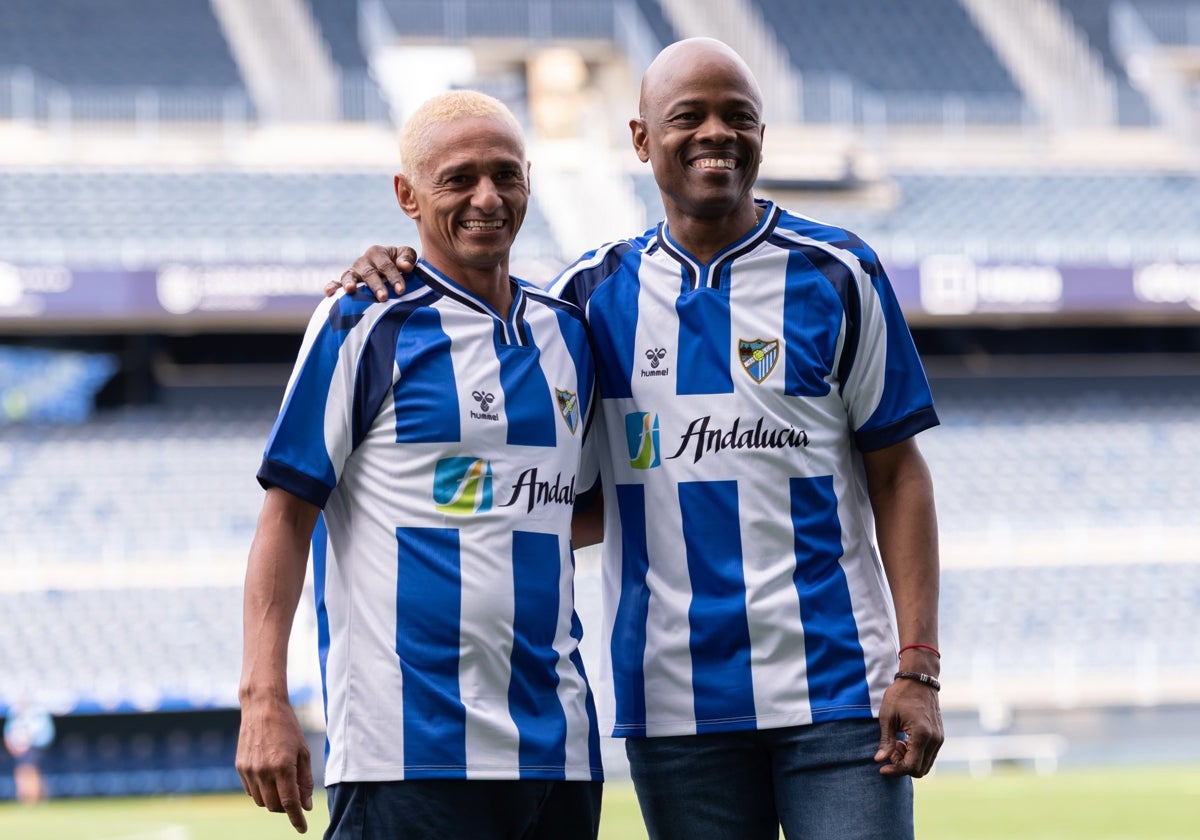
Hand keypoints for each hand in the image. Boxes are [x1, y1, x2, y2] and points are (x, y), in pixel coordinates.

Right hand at [236, 696, 314, 832]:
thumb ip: (305, 780)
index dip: (296, 819)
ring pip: (261, 801)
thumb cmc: (288, 728)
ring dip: (273, 801)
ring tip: (283, 785)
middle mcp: (264, 771)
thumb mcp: (303, 752)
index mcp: (283, 766)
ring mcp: (249, 770)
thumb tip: (305, 805)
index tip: (302, 829)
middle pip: (274, 806)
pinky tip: (269, 778)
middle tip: (295, 799)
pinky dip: (261, 791)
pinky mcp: (240, 767)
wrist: (262, 707)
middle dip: (286, 808)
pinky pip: (251, 791)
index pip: (289, 803)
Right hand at [324, 245, 417, 300]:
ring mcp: (353, 272)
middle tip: (383, 297)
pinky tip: (329, 293)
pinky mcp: (346, 282)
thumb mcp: (406, 256)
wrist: (388, 270)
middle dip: (376, 285)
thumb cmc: (399, 263)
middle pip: (369, 273)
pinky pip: (336, 283)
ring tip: (350, 290)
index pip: (386, 265)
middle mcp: (363, 261)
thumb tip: (405, 266)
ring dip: (350, 283)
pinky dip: (332, 287)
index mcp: (377, 253)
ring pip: (350, 276)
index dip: (394, 277)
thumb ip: (407, 257)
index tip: (401, 290)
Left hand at [874, 676, 943, 777]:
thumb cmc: (900, 695)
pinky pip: (929, 755)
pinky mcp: (939, 736)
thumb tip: (879, 760)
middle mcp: (934, 739)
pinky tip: (903, 741)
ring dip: (909, 761)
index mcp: (922, 734)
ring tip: (896, 744)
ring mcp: (939, 738)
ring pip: (926, 764)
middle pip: (920, 769)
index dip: (895, 770)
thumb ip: (885, 741)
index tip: (881, 767)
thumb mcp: (887, 716)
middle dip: (902, 766)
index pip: (911, 766)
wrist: (919, 679)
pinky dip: (916, 754)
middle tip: (889, 751)